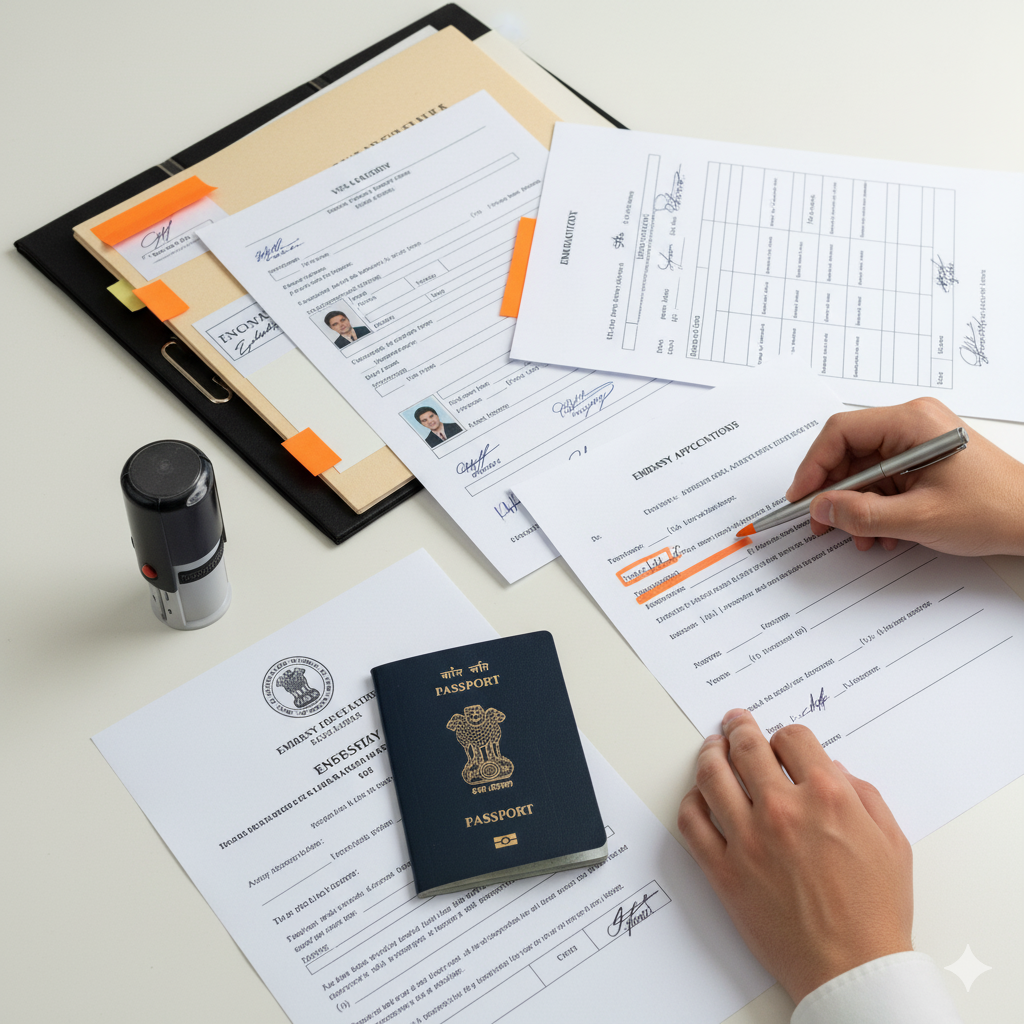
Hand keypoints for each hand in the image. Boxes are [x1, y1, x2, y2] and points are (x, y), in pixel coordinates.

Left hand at [676, 709, 912, 1004]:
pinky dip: (692, 802)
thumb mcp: (891, 842)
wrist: (852, 970)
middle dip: (739, 728)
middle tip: (734, 724)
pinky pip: (692, 823)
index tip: (782, 742)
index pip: (793, 738)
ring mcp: (748, 839)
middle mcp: (782, 810)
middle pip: (746, 748)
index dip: (786, 736)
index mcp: (827, 797)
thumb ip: (863, 795)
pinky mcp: (724, 870)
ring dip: (710, 754)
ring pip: (712, 776)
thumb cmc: (876, 912)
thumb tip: (834, 770)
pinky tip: (700, 797)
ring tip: (712, 749)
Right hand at [785, 397, 1023, 555]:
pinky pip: (882, 479)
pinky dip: (874, 506)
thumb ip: (863, 515)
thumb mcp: (919, 518)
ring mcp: (917, 442)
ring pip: (863, 470)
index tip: (801, 497)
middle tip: (821, 523)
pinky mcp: (922, 461)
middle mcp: (912, 424)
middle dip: (834, 492)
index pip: (841, 433)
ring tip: (860, 536)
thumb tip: (821, 509)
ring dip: (855, 506)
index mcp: (912, 422)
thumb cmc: (994, 509)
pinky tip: (882, 532)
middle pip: (849, 452)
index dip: (813, 467)